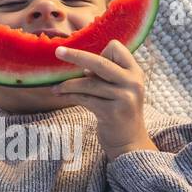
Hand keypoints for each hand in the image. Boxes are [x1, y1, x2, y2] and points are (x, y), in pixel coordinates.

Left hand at [51, 41, 158, 160]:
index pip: (116, 48)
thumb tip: (79, 64)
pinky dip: (69, 97)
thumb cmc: (119, 111)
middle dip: (77, 55)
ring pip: (88, 83)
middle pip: (100, 62)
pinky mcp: (112, 113)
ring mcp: (124, 97)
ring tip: (56, 88)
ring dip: (68, 84)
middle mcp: (132, 82)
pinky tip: (60, 96)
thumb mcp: (119, 89)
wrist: (130, 143)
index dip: (101, 53)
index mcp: (135, 72)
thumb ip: (105, 75)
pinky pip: (84, 99)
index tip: (91, 67)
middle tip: (58, 51)